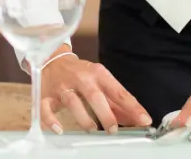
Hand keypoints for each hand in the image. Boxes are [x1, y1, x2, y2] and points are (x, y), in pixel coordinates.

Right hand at [37, 46, 152, 133]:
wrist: (52, 60)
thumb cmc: (81, 74)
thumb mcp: (100, 82)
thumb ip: (116, 102)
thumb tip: (135, 119)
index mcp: (98, 73)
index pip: (118, 91)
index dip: (132, 106)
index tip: (144, 119)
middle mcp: (81, 78)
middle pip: (94, 96)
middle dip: (106, 114)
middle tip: (114, 130)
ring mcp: (62, 87)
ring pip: (72, 102)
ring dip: (84, 118)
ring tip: (92, 129)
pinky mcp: (46, 95)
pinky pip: (45, 109)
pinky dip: (51, 120)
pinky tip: (59, 130)